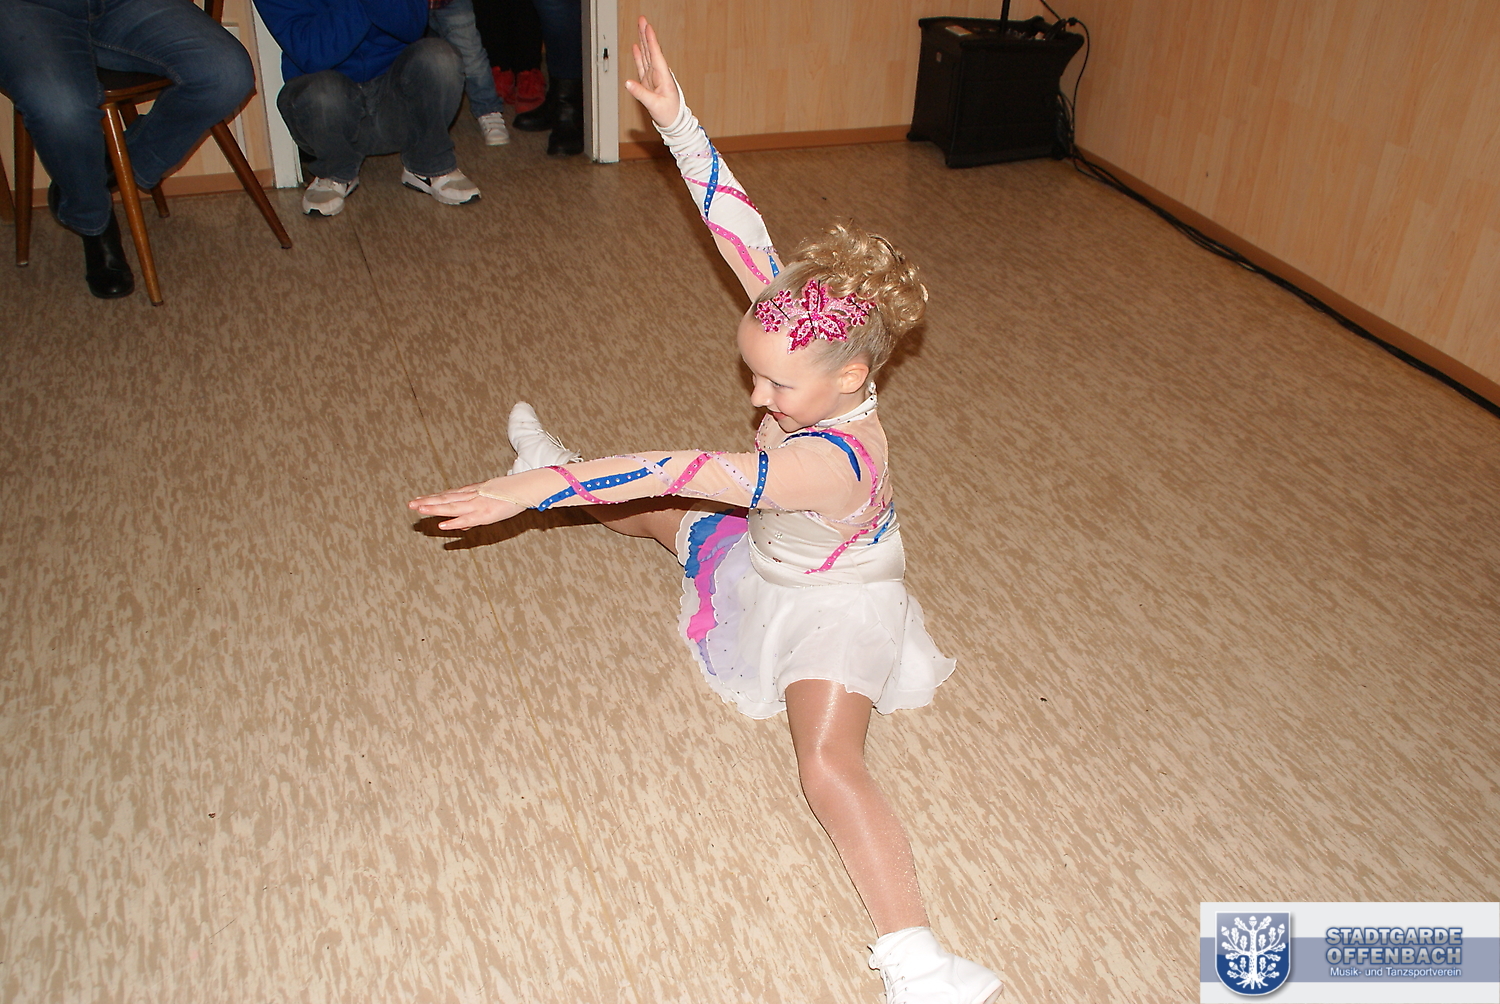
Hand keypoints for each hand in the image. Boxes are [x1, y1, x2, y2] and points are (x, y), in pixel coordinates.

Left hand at [408, 484, 526, 529]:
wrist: (527, 487)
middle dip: (427, 502)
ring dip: (434, 509)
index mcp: (473, 492)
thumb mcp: (492, 499)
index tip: (418, 499)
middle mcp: (472, 496)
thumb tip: (463, 525)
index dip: (433, 497)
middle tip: (410, 504)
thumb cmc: (513, 493)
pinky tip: (442, 525)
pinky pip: (467, 519)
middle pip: (446, 499)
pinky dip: (454, 522)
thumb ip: (476, 512)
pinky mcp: (485, 513)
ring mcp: (477, 504)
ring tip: (419, 510)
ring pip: (451, 507)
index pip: (449, 494)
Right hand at [624, 15, 679, 127]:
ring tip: (640, 28)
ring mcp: (653, 76)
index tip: (648, 27)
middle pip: (651, 50)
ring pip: (647, 54)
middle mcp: (659, 73)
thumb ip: (641, 93)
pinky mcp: (648, 81)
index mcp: (663, 76)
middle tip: (642, 20)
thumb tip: (628, 83)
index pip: (656, 54)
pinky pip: (643, 65)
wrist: (673, 122)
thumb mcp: (654, 105)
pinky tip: (637, 47)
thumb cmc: (668, 114)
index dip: (651, 40)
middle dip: (646, 34)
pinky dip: (640, 55)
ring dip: (643, 41)